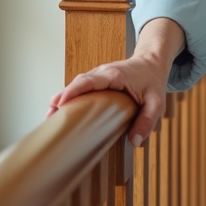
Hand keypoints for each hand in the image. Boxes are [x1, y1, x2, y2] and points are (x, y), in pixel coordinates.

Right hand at [45, 17, 185, 147]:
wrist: (152, 62)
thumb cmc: (153, 81)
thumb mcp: (156, 102)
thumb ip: (147, 120)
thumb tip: (135, 142)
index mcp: (115, 75)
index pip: (89, 81)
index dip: (73, 91)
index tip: (60, 102)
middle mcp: (102, 73)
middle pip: (77, 84)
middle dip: (62, 99)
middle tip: (49, 118)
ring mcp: (97, 76)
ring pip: (76, 85)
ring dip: (63, 99)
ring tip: (49, 118)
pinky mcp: (96, 80)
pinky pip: (80, 88)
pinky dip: (69, 98)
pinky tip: (61, 112)